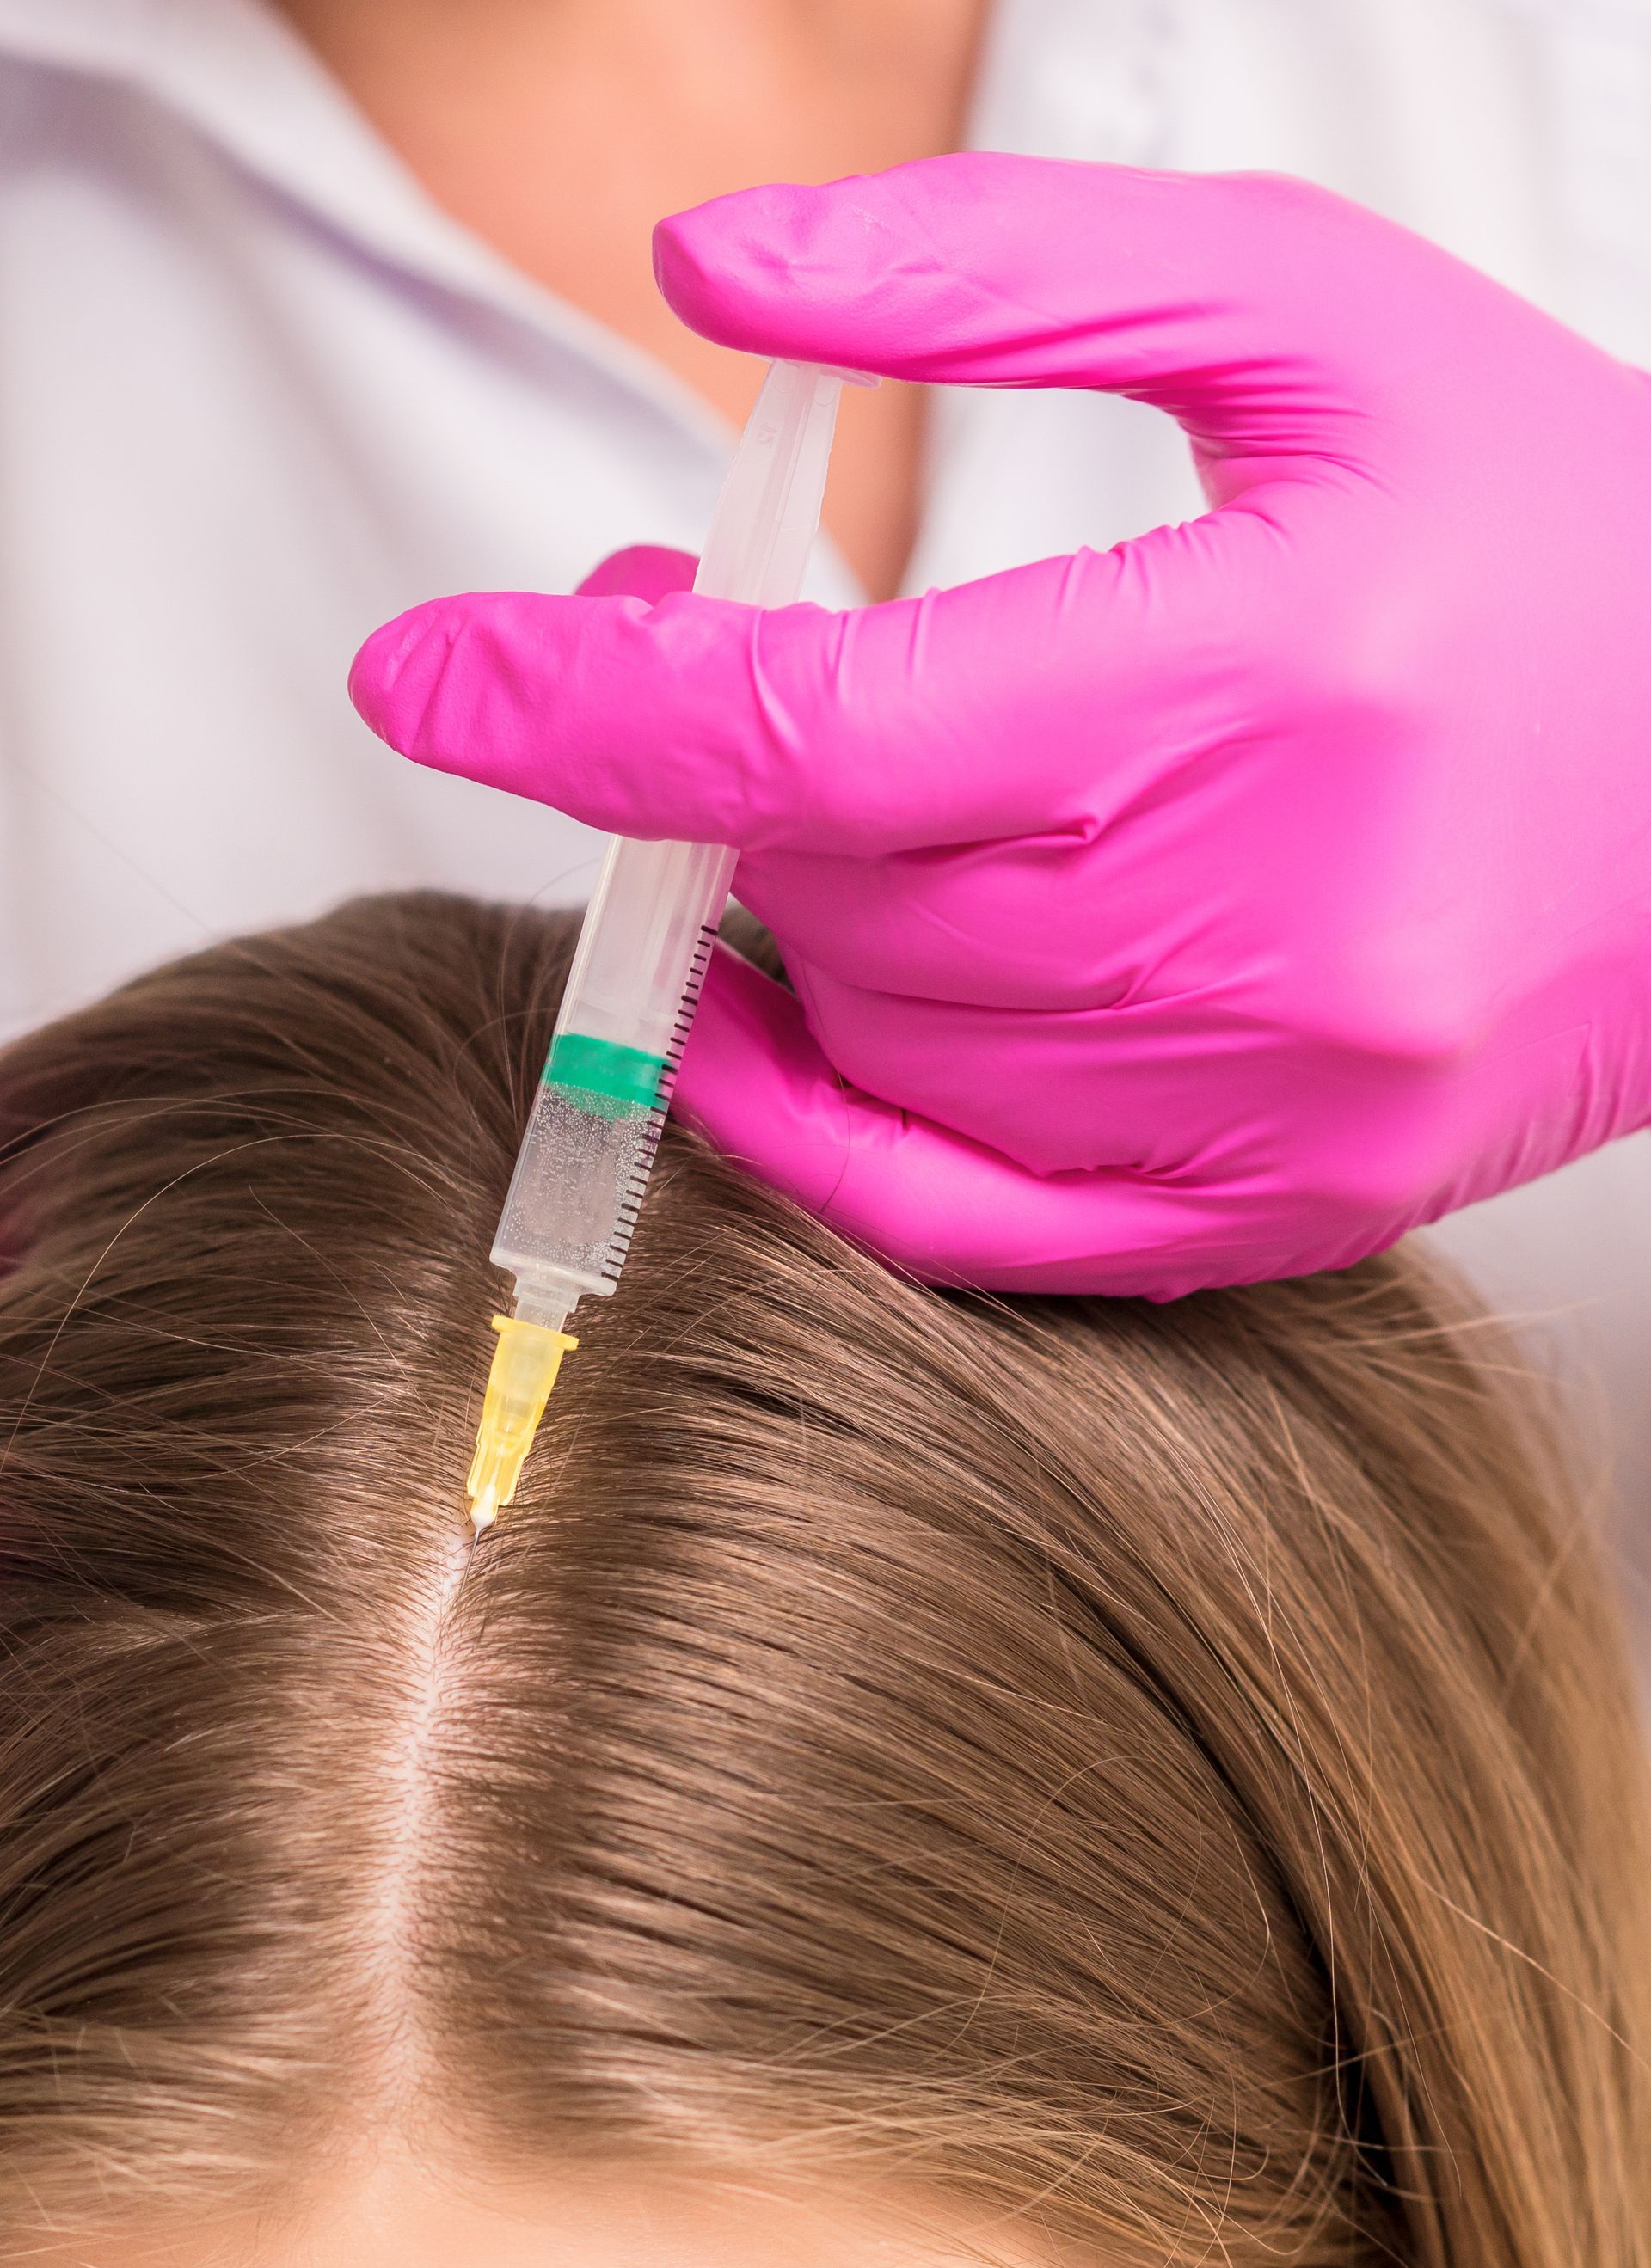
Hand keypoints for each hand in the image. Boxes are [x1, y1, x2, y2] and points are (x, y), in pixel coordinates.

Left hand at [349, 156, 1650, 1298]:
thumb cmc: (1553, 525)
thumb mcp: (1307, 312)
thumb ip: (996, 266)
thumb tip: (712, 271)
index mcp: (1258, 675)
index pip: (812, 728)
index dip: (582, 699)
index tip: (435, 667)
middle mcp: (1265, 923)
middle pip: (833, 890)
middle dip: (715, 769)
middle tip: (704, 661)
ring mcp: (1281, 1098)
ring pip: (882, 1045)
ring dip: (792, 920)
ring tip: (833, 800)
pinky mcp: (1294, 1206)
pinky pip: (976, 1223)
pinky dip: (828, 1139)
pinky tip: (774, 1030)